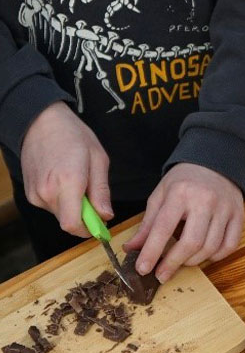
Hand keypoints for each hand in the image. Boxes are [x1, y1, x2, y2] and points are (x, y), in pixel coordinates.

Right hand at [21, 102, 111, 236]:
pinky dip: (62, 201)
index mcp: (68, 182)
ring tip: (78, 182)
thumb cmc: (73, 136)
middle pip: (69, 222)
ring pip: (60, 215)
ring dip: (73, 207)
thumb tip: (106, 215)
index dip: (89, 230)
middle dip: (85, 216)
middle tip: (93, 196)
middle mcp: (47, 192)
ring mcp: (35, 194)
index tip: (102, 224)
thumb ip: (101, 191)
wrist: (40, 122)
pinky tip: (64, 181)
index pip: (73, 224)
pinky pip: (51, 206)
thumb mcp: (98, 159)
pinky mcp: (30, 193)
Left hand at [124, 163, 243, 282]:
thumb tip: (132, 249)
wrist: (216, 162)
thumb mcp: (161, 195)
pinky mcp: (239, 216)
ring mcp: (225, 209)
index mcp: (180, 194)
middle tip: (161, 275)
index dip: (152, 252)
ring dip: (193, 261)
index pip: (163, 228)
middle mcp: (205, 201)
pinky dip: (216, 256)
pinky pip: (230, 245)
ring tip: (182, 262)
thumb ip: (148, 223)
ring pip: (211, 247)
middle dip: (173, 263)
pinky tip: (204, 255)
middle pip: (191, 242)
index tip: (143, 269)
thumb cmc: (184, 181)